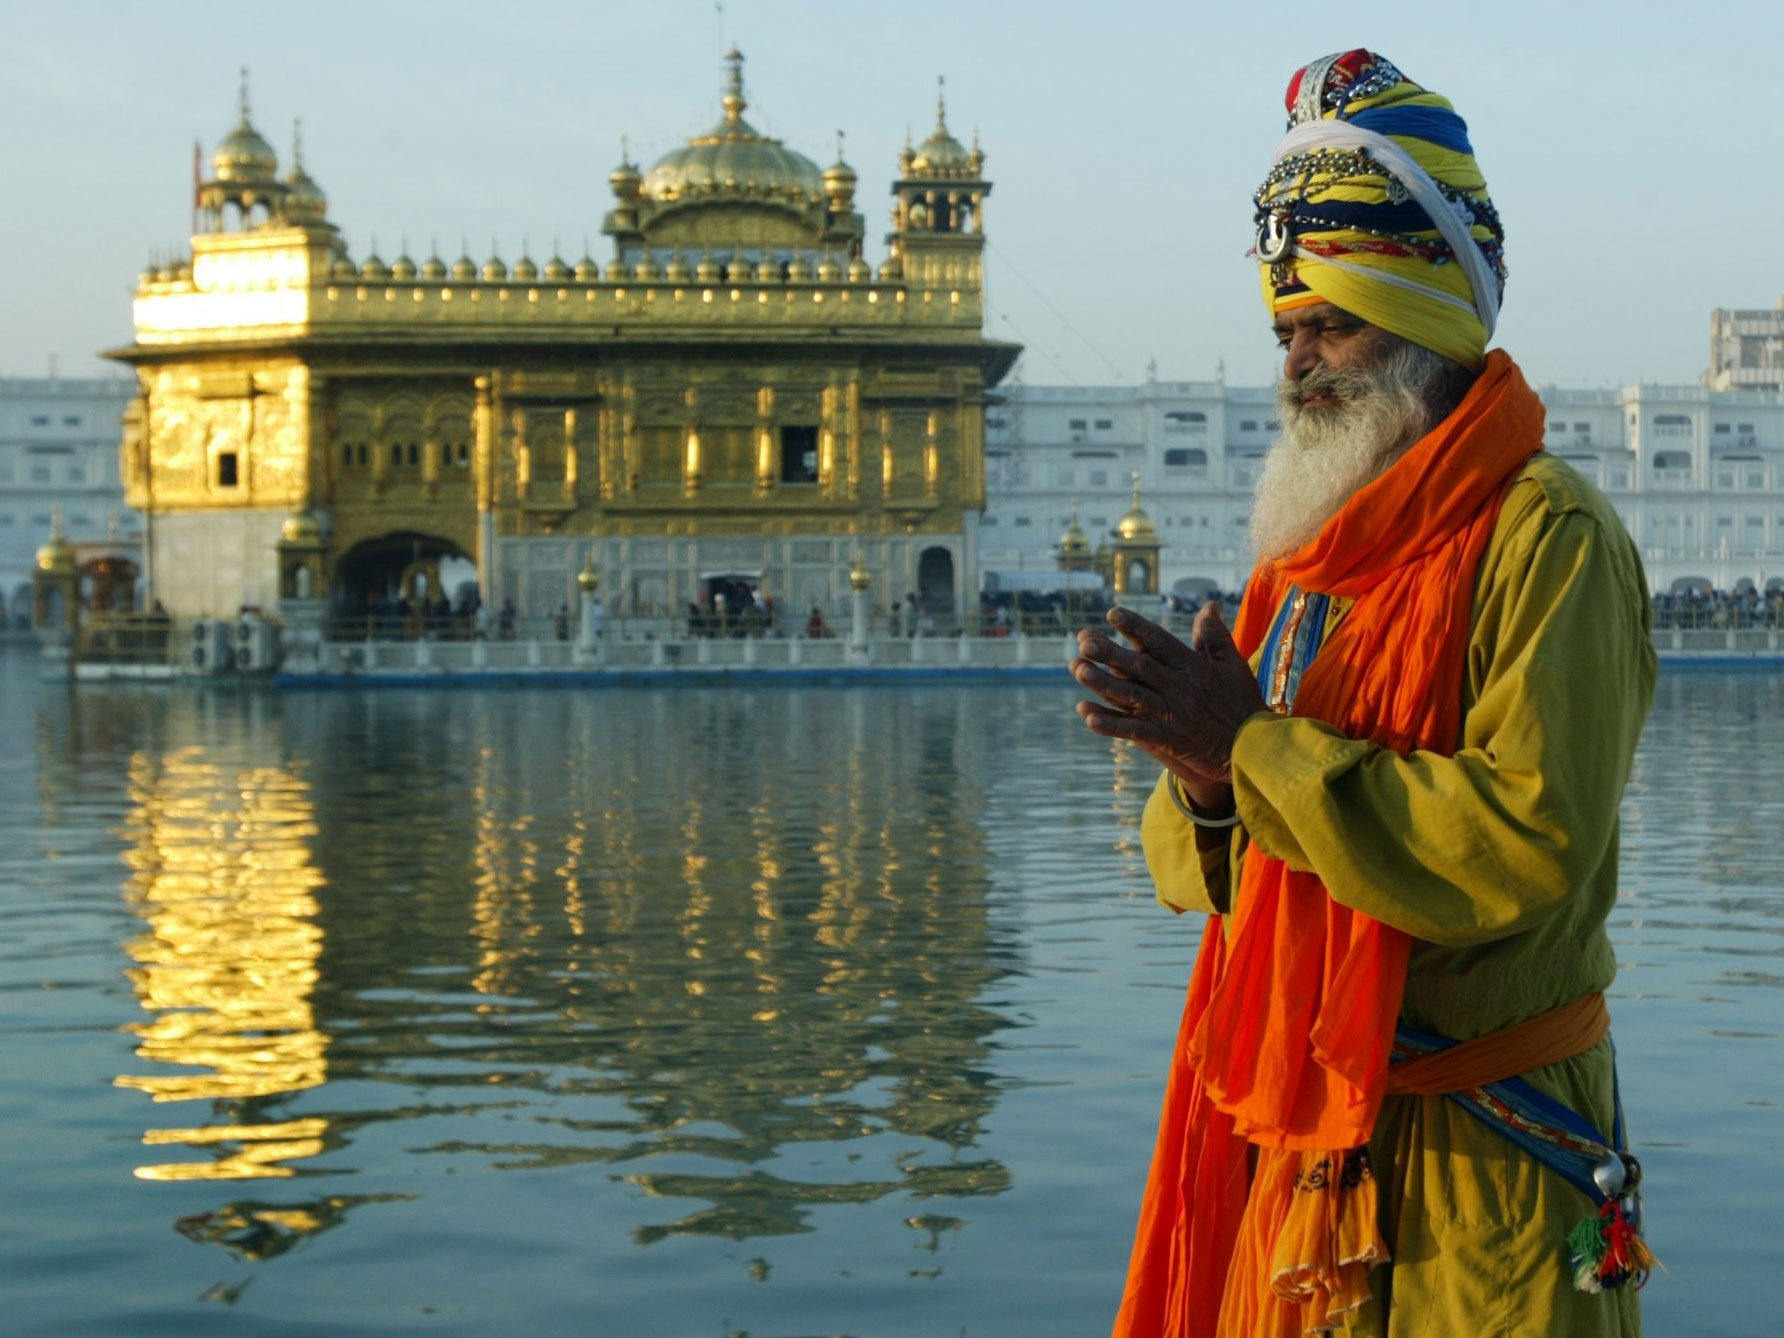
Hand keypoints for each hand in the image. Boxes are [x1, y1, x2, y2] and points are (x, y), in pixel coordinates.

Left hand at [1069, 602, 1267, 806]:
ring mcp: (1174, 714)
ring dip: (1103, 682)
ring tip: (1077, 669)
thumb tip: (1208, 606)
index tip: (1112, 613)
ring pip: (1133, 695)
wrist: (1256, 749)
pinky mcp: (1171, 740)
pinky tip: (1088, 716)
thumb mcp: (1234, 665)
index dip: (1136, 626)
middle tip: (1083, 640)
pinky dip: (1112, 724)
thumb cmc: (1244, 703)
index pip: (1160, 641)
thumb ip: (1215, 636)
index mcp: (1195, 667)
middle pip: (1140, 666)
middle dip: (1110, 652)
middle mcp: (1181, 687)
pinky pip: (1136, 731)